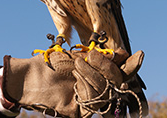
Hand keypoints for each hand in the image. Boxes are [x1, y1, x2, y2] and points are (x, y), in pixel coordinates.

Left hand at [2, 49, 143, 116]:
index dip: (131, 66)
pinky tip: (76, 77)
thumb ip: (100, 58)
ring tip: (77, 65)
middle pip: (118, 83)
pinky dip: (87, 86)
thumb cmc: (51, 63)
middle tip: (94, 57)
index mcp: (97, 74)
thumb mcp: (77, 55)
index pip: (121, 73)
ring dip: (94, 74)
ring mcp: (89, 102)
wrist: (28, 75)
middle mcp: (96, 89)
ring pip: (107, 91)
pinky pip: (94, 101)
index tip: (138, 55)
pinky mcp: (80, 113)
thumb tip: (122, 55)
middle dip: (109, 68)